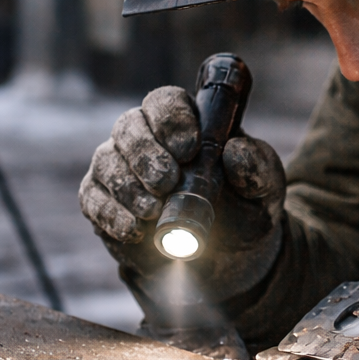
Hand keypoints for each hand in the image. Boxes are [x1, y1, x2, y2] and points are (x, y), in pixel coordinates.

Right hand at [80, 85, 285, 300]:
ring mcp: (119, 168)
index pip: (165, 102)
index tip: (189, 147)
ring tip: (153, 211)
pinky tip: (134, 229)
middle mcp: (145, 138)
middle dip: (145, 153)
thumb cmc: (244, 208)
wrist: (224, 257)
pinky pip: (93, 199)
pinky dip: (112, 214)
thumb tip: (235, 151)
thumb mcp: (265, 190)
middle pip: (128, 126)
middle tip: (167, 182)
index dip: (171, 119)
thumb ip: (258, 168)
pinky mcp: (102, 201)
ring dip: (128, 187)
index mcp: (184, 123)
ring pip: (107, 161)